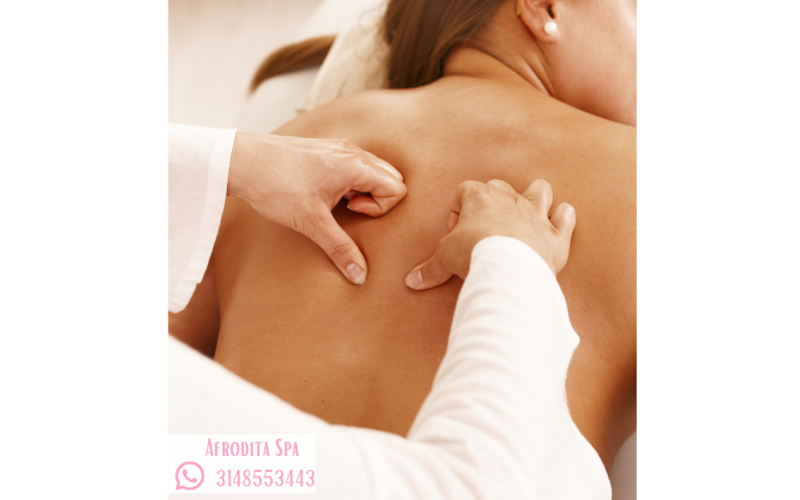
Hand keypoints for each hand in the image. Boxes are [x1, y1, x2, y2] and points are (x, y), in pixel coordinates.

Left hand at [228, 132, 406, 284]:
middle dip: (377, 199)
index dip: (379, 208)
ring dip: (363, 190)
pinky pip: (354, 165)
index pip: (397, 188)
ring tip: (336, 202)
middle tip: (347, 208)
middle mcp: (352, 151)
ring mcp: (339, 147)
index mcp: (356, 164)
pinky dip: (350, 182)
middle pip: (391, 177)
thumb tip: (360, 276)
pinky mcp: (326, 149)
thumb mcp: (311, 223)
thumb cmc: (276, 186)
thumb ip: (340, 248)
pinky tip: (324, 193)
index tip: (349, 210)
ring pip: (373, 170)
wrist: (242, 161)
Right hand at [404, 179, 575, 289]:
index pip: (465, 190)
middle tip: (482, 230)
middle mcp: (510, 200)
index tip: (455, 235)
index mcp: (480, 198)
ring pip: (541, 190)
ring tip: (525, 216)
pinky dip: (564, 219)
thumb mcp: (444, 259)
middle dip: (493, 202)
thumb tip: (410, 282)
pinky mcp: (556, 236)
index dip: (457, 211)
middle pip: (501, 187)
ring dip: (536, 198)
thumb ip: (430, 268)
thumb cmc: (474, 253)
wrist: (509, 268)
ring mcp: (536, 215)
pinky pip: (566, 217)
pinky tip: (556, 226)